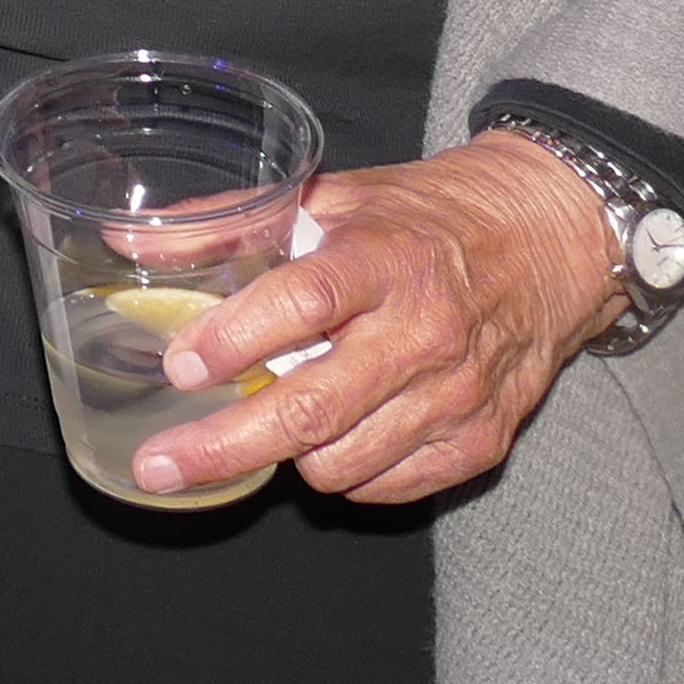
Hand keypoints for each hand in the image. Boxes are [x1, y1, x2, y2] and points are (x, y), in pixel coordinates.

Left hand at [133, 133, 624, 506]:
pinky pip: (388, 486)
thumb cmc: (426, 219)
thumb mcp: (333, 197)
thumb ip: (232, 224)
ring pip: (341, 463)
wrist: (550, 242)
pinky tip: (339, 434)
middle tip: (160, 464)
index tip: (180, 365)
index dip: (234, 337)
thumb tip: (134, 245)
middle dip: (223, 445)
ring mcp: (458, 395)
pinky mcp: (482, 440)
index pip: (303, 303)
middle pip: (313, 409)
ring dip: (288, 454)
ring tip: (272, 420)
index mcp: (385, 259)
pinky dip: (348, 471)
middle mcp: (426, 332)